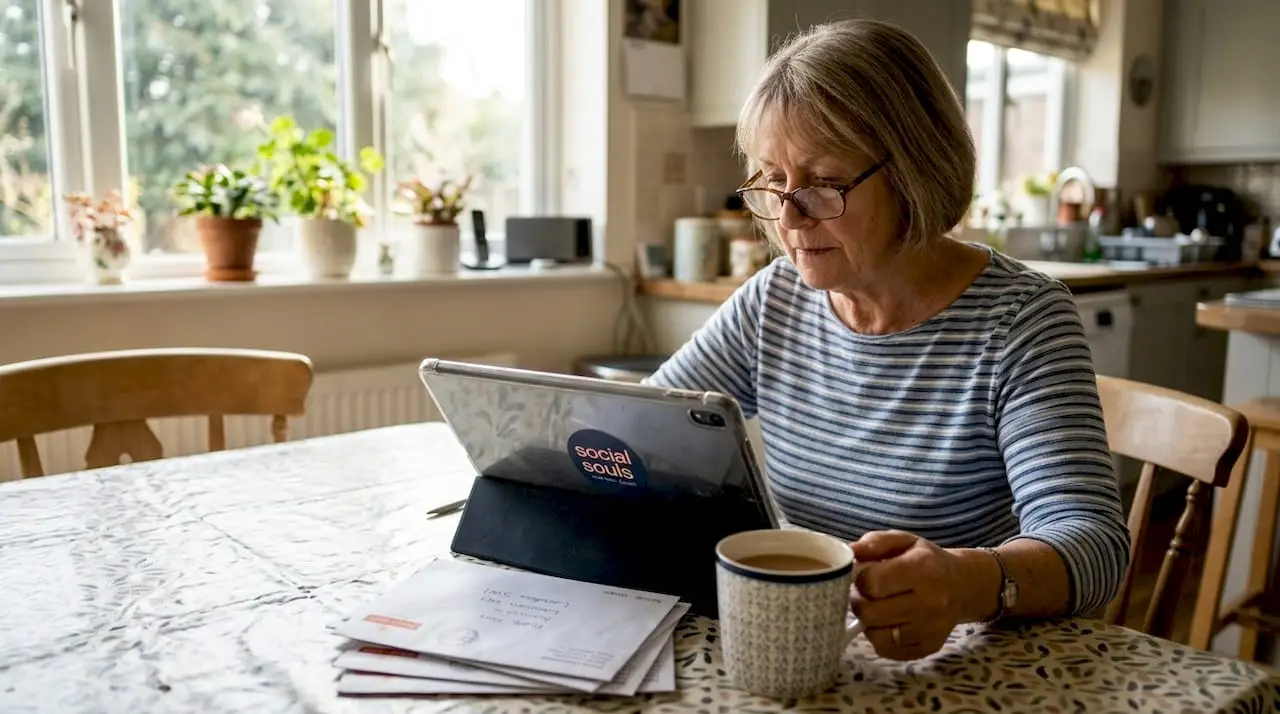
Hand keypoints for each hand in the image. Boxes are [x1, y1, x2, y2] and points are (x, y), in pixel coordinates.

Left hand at [848, 530, 973, 660]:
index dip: (860, 579)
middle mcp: (929, 602)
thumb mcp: (905, 541)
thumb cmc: (928, 561)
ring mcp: (930, 629)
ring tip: (878, 608)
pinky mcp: (928, 648)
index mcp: (922, 569)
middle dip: (860, 602)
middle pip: (870, 612)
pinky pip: (887, 650)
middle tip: (867, 595)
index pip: (872, 582)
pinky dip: (880, 638)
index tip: (865, 575)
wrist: (964, 586)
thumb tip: (850, 552)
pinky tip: (888, 623)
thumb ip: (875, 542)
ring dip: (869, 622)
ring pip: (876, 635)